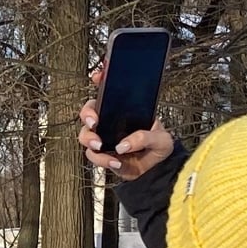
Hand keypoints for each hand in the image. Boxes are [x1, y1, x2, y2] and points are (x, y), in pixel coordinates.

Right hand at [80, 64, 174, 180]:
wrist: (157, 170)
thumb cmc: (159, 148)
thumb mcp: (161, 139)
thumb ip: (146, 137)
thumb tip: (124, 145)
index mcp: (124, 112)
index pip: (108, 92)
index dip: (99, 81)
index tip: (97, 77)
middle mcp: (110, 123)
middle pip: (88, 113)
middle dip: (86, 115)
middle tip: (94, 123)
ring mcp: (105, 139)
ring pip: (84, 135)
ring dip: (89, 139)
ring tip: (100, 146)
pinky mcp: (103, 156)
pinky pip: (93, 156)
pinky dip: (102, 160)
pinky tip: (116, 162)